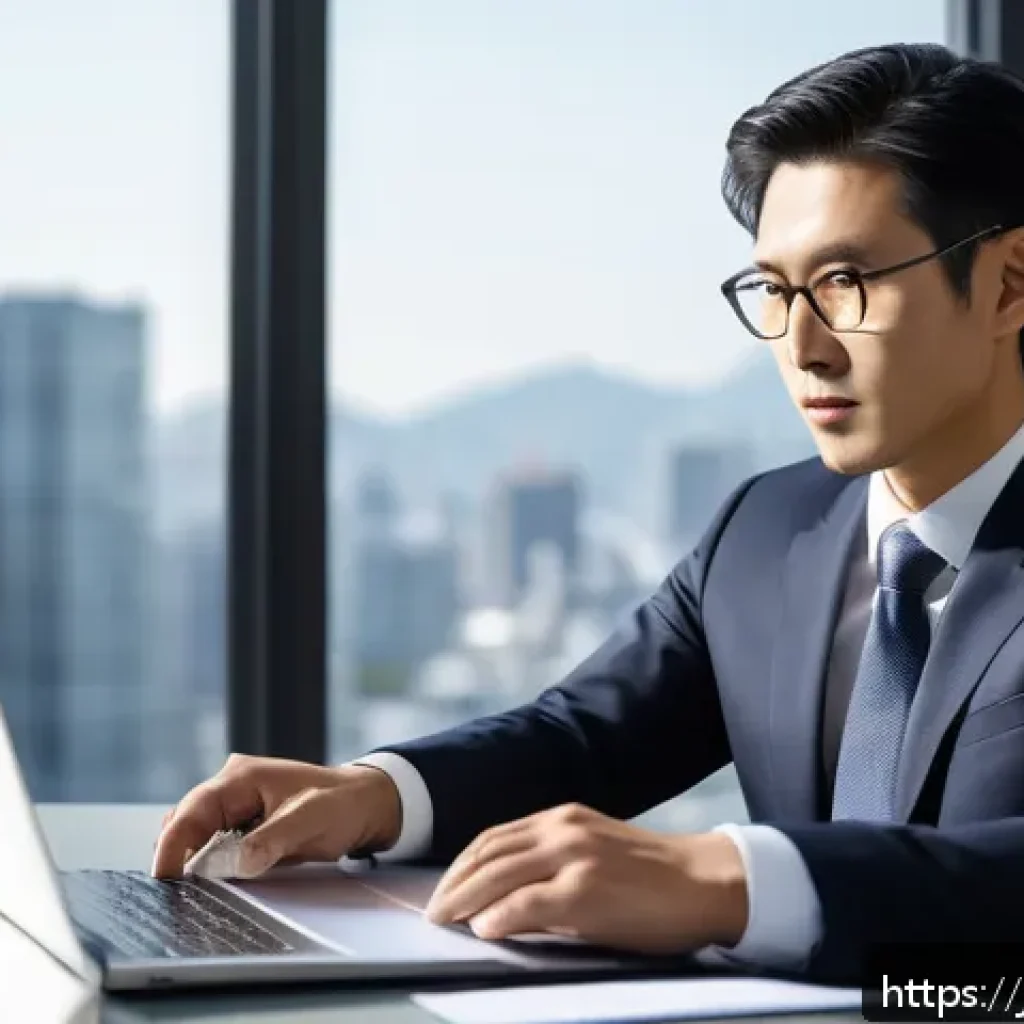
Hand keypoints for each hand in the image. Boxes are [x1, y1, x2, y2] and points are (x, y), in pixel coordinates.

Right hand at [150, 754, 401, 878]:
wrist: (366, 804)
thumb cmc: (342, 804)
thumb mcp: (310, 820)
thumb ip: (271, 840)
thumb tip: (235, 863)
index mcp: (242, 777)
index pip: (193, 810)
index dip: (173, 844)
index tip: (165, 878)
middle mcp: (233, 787)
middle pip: (187, 822)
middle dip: (180, 854)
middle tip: (181, 890)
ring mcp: (236, 806)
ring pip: (197, 835)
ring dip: (195, 860)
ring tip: (197, 886)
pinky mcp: (244, 825)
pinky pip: (215, 845)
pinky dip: (211, 862)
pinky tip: (215, 879)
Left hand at [424, 804, 747, 953]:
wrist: (701, 882)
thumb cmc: (650, 878)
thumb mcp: (593, 855)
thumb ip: (551, 865)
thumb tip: (503, 899)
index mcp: (563, 819)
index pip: (495, 837)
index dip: (462, 864)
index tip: (444, 888)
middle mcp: (563, 829)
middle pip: (489, 853)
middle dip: (453, 883)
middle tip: (433, 911)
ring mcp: (573, 857)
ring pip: (499, 874)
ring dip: (465, 899)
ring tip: (446, 920)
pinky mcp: (585, 891)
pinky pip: (527, 903)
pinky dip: (499, 916)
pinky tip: (483, 929)